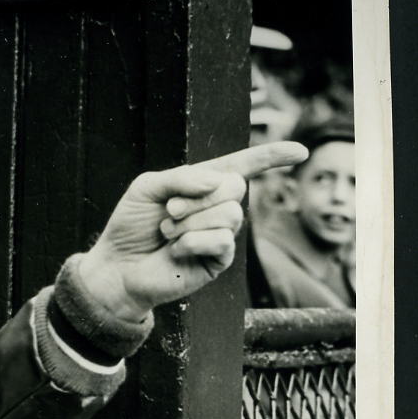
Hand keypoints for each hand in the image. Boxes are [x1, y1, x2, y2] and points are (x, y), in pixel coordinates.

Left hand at [76, 141, 308, 319]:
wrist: (117, 267)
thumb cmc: (131, 226)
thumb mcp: (148, 186)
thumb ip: (182, 176)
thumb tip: (218, 182)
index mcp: (204, 184)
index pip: (244, 165)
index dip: (271, 157)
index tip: (300, 152)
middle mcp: (218, 207)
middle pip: (235, 186)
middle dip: (198, 197)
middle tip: (168, 212)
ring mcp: (221, 234)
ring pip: (230, 213)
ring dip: (191, 221)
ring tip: (168, 232)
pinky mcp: (219, 260)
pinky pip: (222, 240)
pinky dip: (193, 241)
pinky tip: (175, 250)